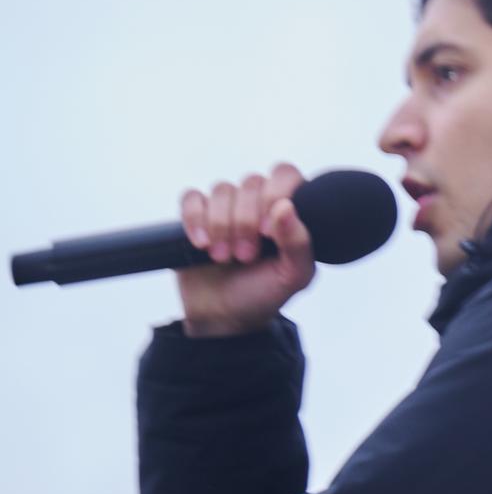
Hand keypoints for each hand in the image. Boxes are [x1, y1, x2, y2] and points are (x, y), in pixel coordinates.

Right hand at [176, 163, 315, 337]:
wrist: (224, 318)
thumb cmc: (265, 293)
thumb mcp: (294, 275)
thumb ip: (298, 242)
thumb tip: (285, 206)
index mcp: (287, 212)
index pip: (285, 175)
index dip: (276, 195)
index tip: (270, 232)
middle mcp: (257, 203)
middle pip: (251, 182)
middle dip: (246, 221)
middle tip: (246, 255)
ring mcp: (226, 209)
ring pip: (222, 190)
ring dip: (221, 225)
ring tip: (224, 257)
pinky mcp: (195, 217)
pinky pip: (191, 198)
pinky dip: (194, 219)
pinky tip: (201, 244)